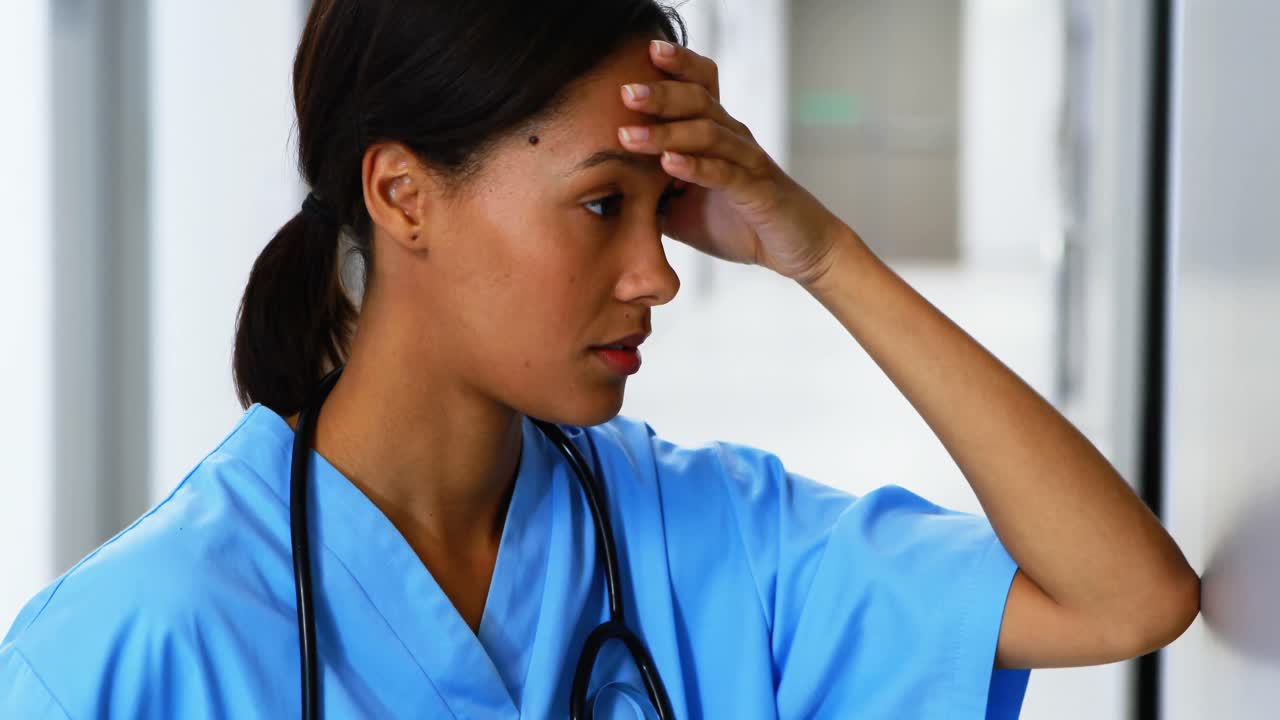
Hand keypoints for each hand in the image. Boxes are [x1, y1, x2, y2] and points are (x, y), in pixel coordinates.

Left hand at [619, 40, 852, 285]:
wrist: (796, 249)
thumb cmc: (740, 223)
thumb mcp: (684, 208)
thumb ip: (650, 193)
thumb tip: (604, 192)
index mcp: (718, 133)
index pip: (700, 85)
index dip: (677, 64)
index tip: (644, 51)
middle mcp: (735, 138)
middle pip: (699, 100)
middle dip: (660, 93)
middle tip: (624, 91)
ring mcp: (748, 162)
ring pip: (708, 133)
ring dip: (666, 132)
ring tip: (629, 134)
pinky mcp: (758, 191)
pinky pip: (725, 173)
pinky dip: (696, 167)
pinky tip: (669, 164)